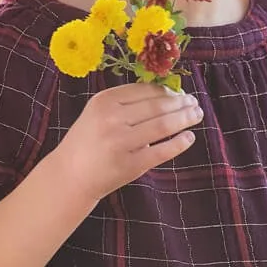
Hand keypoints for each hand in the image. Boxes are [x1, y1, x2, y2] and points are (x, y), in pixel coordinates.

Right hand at [52, 82, 203, 202]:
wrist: (70, 175)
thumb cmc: (89, 140)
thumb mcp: (99, 112)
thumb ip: (127, 102)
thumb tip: (169, 93)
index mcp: (104, 101)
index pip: (145, 90)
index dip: (168, 91)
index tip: (181, 92)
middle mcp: (112, 119)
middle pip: (158, 106)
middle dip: (181, 103)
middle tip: (195, 103)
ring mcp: (121, 143)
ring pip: (163, 125)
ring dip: (185, 118)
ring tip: (197, 115)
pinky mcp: (130, 165)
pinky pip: (162, 151)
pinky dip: (179, 143)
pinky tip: (189, 137)